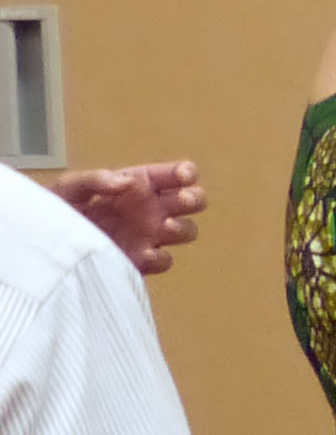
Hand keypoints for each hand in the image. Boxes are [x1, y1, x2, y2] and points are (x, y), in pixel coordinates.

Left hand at [52, 162, 204, 275]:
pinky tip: (145, 252)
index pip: (176, 175)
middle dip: (193, 199)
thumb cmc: (57, 210)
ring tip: (164, 227)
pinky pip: (165, 260)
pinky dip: (160, 257)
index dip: (185, 173)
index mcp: (139, 184)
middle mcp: (150, 209)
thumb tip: (128, 183)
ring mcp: (149, 236)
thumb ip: (96, 179)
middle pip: (192, 201)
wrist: (45, 246)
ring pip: (186, 230)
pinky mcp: (141, 261)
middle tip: (180, 201)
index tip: (180, 177)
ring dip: (182, 228)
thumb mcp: (70, 186)